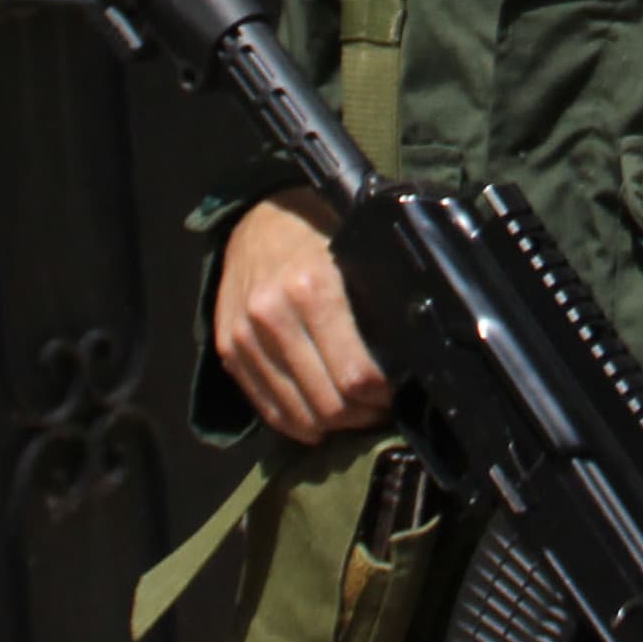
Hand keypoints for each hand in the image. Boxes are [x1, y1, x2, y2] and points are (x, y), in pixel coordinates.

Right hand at [211, 188, 392, 442]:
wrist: (258, 216)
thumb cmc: (320, 233)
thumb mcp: (358, 253)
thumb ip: (378, 302)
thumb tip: (415, 357)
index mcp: (313, 288)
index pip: (356, 373)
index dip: (385, 395)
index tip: (401, 392)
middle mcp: (272, 314)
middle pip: (328, 401)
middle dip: (363, 415)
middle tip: (382, 408)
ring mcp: (244, 336)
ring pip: (298, 413)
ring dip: (334, 425)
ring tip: (356, 413)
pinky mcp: (227, 349)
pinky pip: (266, 408)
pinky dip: (297, 423)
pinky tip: (320, 420)